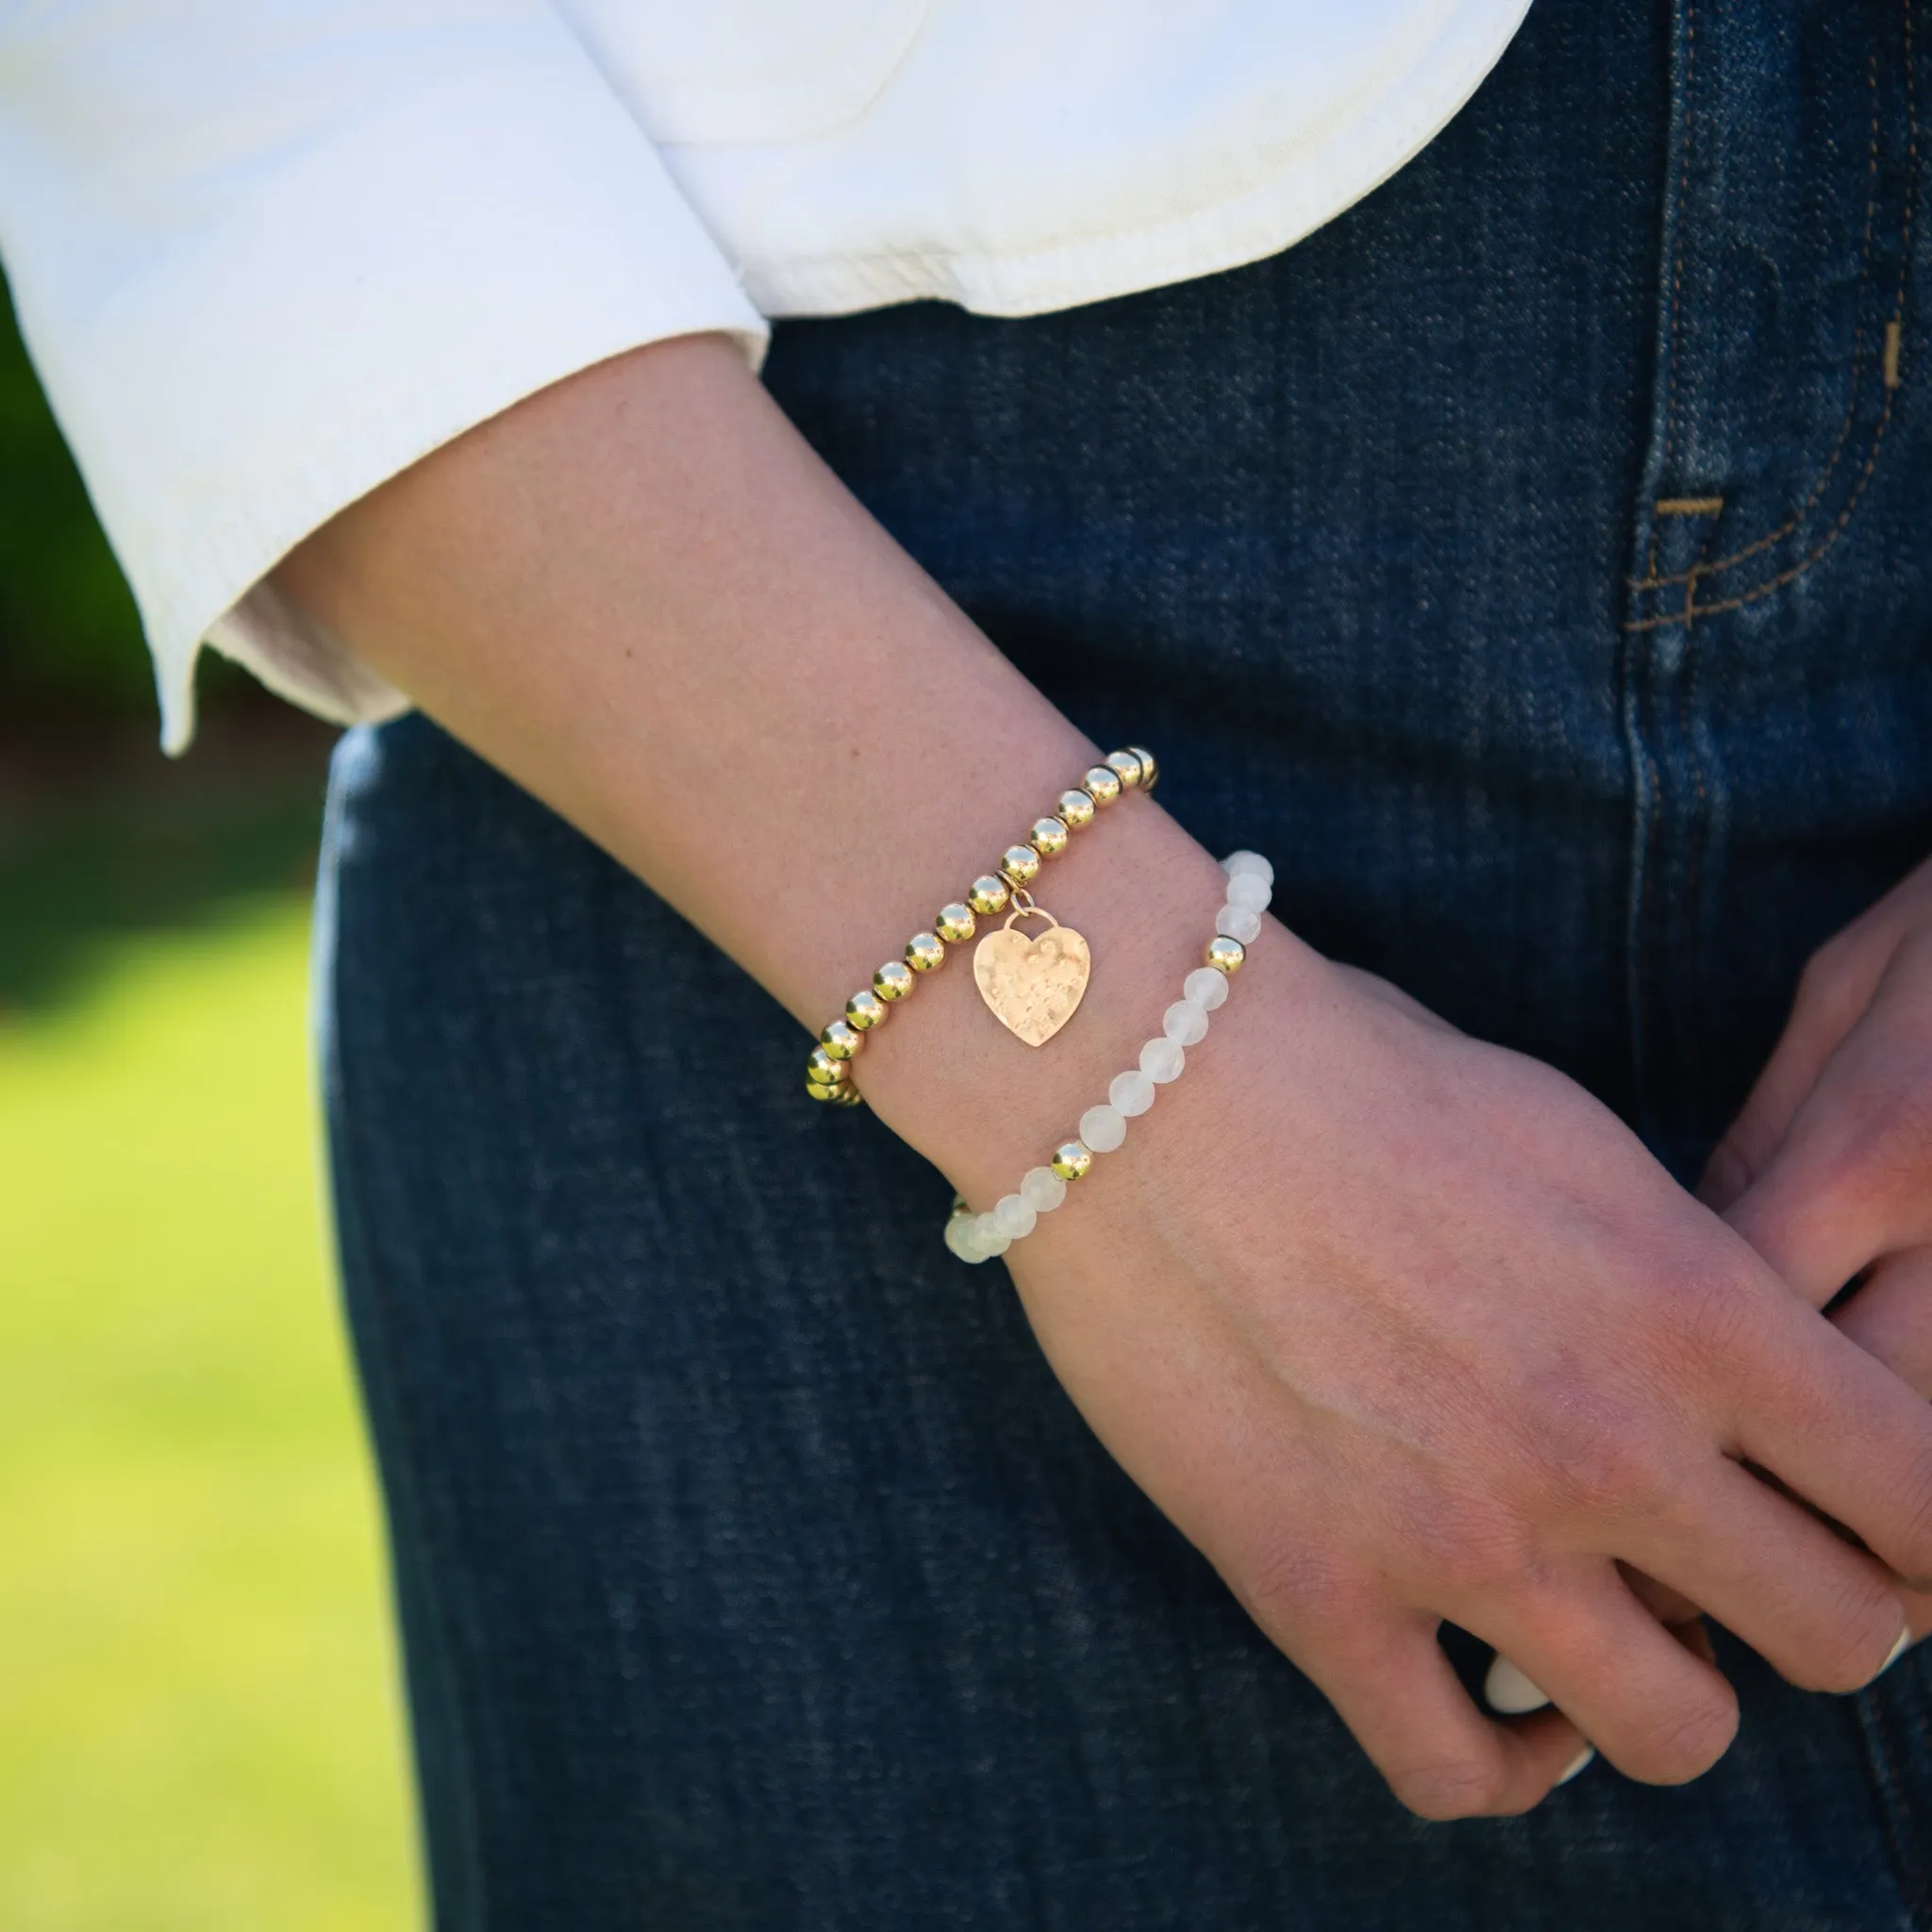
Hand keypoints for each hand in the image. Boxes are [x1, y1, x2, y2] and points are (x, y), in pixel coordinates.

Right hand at [991, 924, 1931, 1818]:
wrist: (1134, 1075)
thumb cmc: (1346, 1069)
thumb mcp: (1565, 1135)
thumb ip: (1674, 1272)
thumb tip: (1723, 1375)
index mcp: (1693, 1306)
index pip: (1926, 1494)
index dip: (1924, 1527)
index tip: (1868, 1520)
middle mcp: (1607, 1442)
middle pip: (1844, 1636)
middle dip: (1816, 1614)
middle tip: (1738, 1570)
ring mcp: (1462, 1535)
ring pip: (1680, 1734)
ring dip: (1670, 1696)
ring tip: (1611, 1634)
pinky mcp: (1314, 1589)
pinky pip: (1457, 1773)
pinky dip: (1504, 1768)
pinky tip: (1499, 1713)